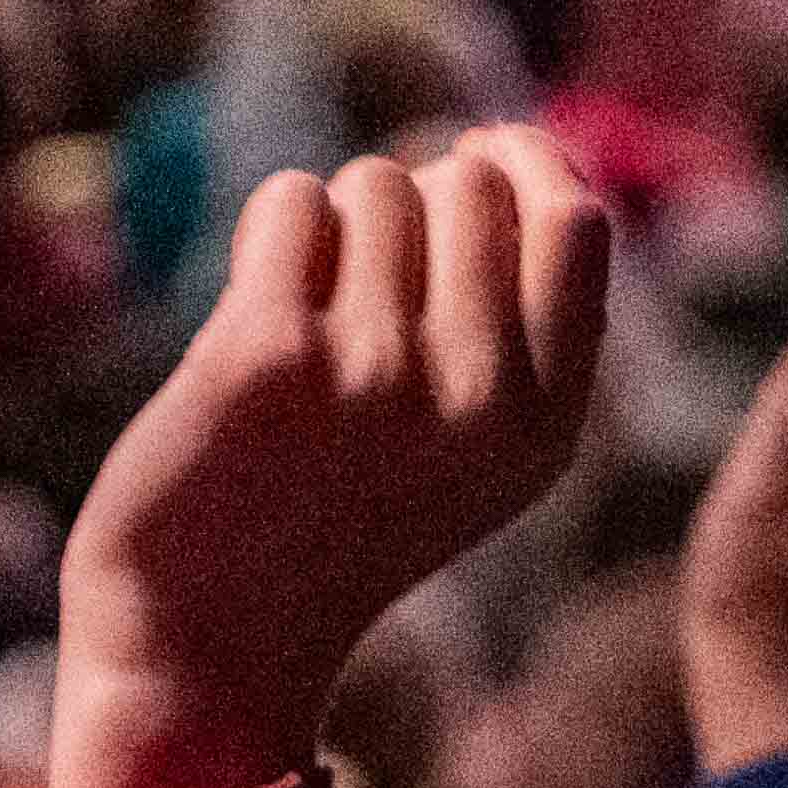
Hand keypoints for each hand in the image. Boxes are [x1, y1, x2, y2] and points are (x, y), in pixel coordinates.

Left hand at [56, 132, 612, 787]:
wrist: (211, 641)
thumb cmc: (342, 519)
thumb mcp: (474, 451)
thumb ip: (517, 323)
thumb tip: (495, 151)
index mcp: (546, 425)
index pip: (576, 222)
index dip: (528, 159)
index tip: (481, 147)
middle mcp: (476, 396)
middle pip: (467, 185)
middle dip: (414, 200)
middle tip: (363, 286)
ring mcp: (374, 372)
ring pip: (373, 185)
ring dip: (335, 224)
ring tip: (310, 325)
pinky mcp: (268, 353)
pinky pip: (291, 203)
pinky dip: (272, 236)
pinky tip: (259, 321)